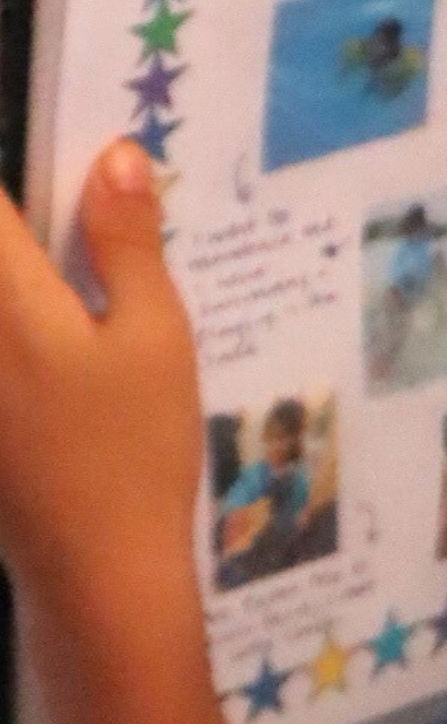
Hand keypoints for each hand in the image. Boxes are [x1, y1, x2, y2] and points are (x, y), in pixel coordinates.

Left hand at [0, 142, 201, 616]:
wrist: (94, 570)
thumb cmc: (135, 448)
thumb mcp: (155, 337)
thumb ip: (127, 244)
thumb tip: (116, 153)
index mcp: (8, 296)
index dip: (14, 160)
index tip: (51, 153)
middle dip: (22, 236)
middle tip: (85, 243)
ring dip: (26, 277)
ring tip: (77, 288)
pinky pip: (1, 344)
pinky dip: (22, 324)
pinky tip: (61, 339)